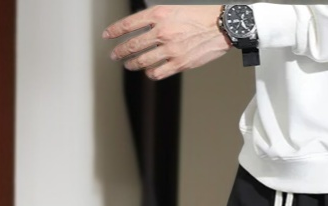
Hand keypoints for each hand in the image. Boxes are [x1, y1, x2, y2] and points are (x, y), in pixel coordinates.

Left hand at [102, 4, 230, 81]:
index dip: (115, 31)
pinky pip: (158, 72)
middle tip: (114, 55)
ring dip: (132, 64)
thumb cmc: (199, 17)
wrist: (220, 27)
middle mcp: (162, 32)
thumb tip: (141, 29)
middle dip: (120, 51)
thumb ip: (156, 20)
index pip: (129, 24)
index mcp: (159, 15)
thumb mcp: (174, 10)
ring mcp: (170, 49)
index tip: (107, 36)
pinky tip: (148, 72)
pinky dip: (150, 73)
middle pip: (133, 45)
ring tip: (129, 65)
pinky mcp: (180, 63)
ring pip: (143, 61)